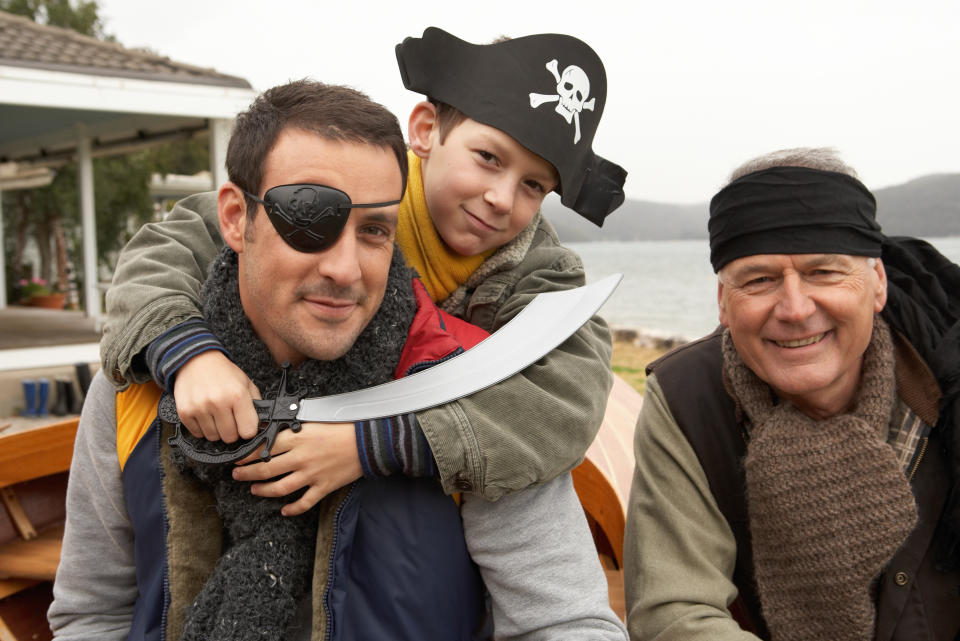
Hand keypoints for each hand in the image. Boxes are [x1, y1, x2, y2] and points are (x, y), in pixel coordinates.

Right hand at [172, 351, 261, 441]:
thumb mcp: (246, 384)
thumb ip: (257, 405)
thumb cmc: (224, 373)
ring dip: (216, 430)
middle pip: (230, 437)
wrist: (197, 360)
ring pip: (213, 437)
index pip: (248, 431)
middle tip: (230, 419)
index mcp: (237, 395)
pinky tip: (205, 415)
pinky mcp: (184, 412)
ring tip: (216, 415)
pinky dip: (202, 428)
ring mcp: (199, 408)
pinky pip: (197, 434)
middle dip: (232, 431)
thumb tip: (264, 425)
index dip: (248, 430)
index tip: (245, 425)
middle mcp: (218, 402)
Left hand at [232, 422, 361, 515]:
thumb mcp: (314, 421)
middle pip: (266, 470)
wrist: (368, 440)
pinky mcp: (323, 486)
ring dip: (263, 491)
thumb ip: (295, 428)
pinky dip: (292, 509)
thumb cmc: (343, 427)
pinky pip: (304, 503)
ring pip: (280, 488)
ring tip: (254, 490)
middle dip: (247, 474)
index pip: (264, 448)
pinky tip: (284, 510)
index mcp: (298, 438)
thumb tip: (275, 431)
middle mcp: (301, 458)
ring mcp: (312, 474)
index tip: (238, 457)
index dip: (247, 455)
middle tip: (237, 475)